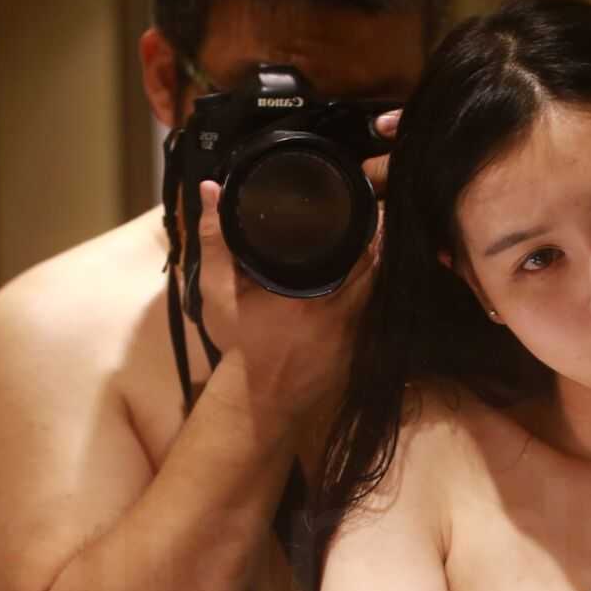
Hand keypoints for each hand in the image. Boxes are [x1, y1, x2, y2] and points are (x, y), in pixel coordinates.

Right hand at [199, 109, 397, 410]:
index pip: (358, 251)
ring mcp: (355, 337)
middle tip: (374, 220)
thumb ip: (216, 240)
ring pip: (380, 292)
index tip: (367, 205)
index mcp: (311, 295)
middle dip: (378, 245)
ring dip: (379, 270)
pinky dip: (374, 299)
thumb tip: (211, 190)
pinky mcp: (359, 355)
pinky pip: (375, 317)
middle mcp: (341, 315)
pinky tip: (370, 284)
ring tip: (376, 245)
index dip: (368, 226)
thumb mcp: (219, 292)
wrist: (256, 401)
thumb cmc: (238, 344)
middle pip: (377, 268)